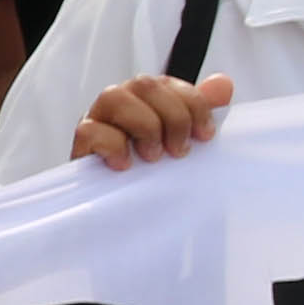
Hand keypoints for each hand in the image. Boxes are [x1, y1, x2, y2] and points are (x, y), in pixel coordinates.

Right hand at [70, 71, 233, 168]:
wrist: (132, 221)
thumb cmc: (157, 179)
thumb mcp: (186, 144)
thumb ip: (201, 111)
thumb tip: (222, 84)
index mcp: (147, 101)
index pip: (168, 83)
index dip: (192, 104)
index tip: (205, 135)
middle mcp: (122, 106)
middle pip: (144, 84)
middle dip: (172, 117)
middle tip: (179, 150)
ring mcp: (98, 122)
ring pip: (113, 97)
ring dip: (143, 126)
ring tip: (153, 156)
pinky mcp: (81, 147)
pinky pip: (90, 130)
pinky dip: (113, 145)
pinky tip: (126, 165)